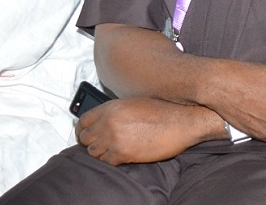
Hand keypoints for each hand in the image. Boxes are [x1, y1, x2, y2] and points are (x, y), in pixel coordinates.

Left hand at [76, 98, 219, 165]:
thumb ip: (115, 112)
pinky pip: (106, 162)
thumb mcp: (135, 103)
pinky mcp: (123, 154)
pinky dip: (111, 160)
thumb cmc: (164, 110)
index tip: (86, 134)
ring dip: (102, 152)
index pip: (83, 121)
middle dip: (91, 141)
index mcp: (111, 108)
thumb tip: (102, 122)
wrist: (183, 121)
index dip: (82, 129)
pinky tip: (122, 155)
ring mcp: (115, 139)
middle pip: (85, 138)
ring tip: (114, 149)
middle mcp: (109, 123)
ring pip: (93, 152)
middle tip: (101, 143)